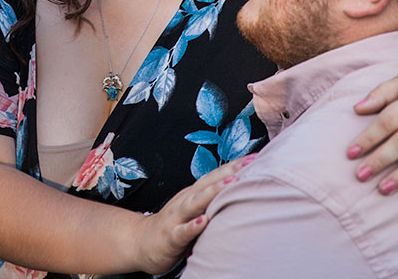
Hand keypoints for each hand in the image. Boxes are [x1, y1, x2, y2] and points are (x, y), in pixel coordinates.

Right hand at [131, 154, 255, 273]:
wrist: (141, 242)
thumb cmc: (174, 225)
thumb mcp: (194, 210)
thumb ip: (212, 201)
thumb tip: (240, 192)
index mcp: (192, 194)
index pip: (215, 176)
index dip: (234, 166)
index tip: (256, 156)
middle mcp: (185, 201)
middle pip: (208, 183)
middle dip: (229, 172)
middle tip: (250, 162)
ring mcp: (176, 218)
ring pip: (195, 203)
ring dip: (213, 192)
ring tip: (231, 183)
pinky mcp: (169, 237)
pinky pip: (181, 231)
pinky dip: (192, 226)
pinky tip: (203, 222)